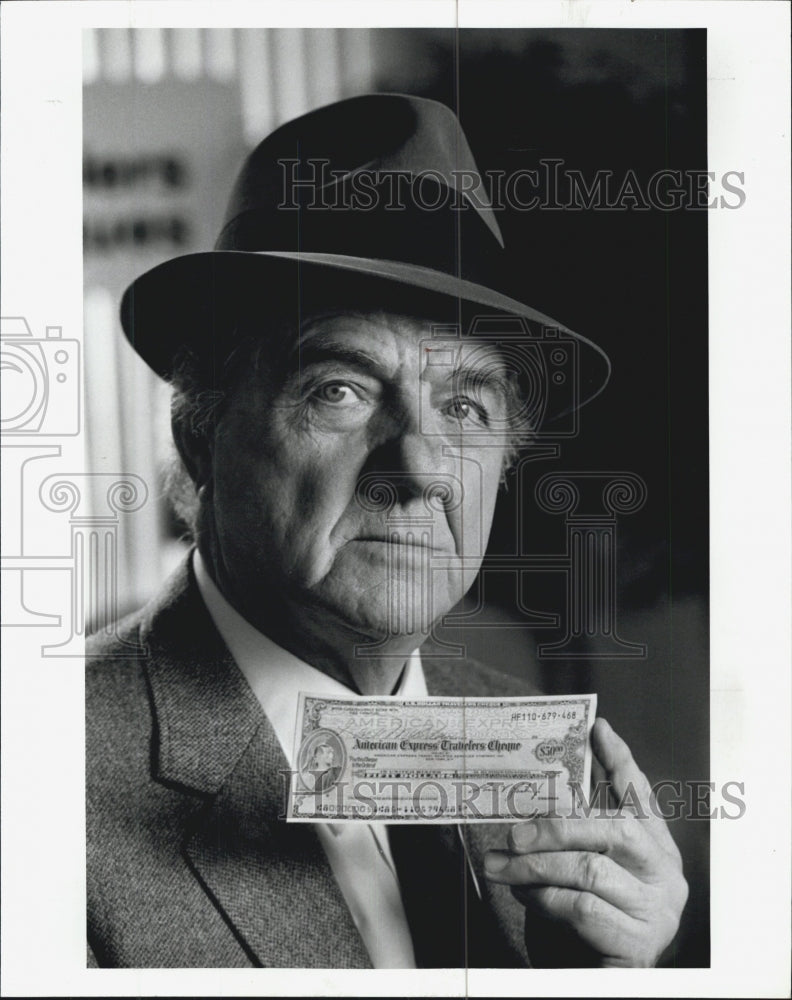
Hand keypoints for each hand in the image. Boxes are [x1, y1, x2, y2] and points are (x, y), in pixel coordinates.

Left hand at [483, 717, 688, 966]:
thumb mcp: (581, 870)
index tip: (597, 727)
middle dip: (555, 827)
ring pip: (589, 869)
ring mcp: (658, 911)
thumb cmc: (587, 923)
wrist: (594, 981)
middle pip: (612, 829)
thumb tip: (541, 796)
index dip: (620, 759)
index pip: (641, 795)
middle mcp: (666, 875)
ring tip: (501, 868)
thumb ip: (574, 836)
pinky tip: (527, 898)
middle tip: (513, 833)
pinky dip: (545, 900)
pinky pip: (582, 908)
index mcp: (655, 848)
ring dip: (535, 867)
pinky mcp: (640, 945)